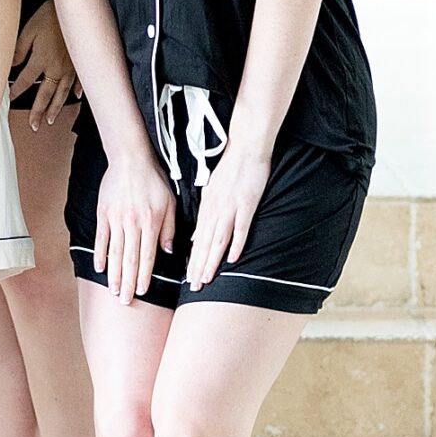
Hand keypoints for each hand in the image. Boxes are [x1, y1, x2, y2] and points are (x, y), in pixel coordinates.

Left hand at [7, 0, 76, 127]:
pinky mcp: (82, 62)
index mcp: (41, 60)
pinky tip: (76, 97)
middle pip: (45, 94)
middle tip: (34, 125)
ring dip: (55, 107)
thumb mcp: (30, 29)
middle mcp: (57, 68)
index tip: (10, 99)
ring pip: (62, 92)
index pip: (26, 81)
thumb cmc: (51, 15)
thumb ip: (20, 49)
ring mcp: (71, 67)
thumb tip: (11, 65)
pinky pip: (80, 80)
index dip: (17, 91)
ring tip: (50, 120)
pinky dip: (78, 90)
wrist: (75, 6)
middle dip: (38, 111)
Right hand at [93, 147, 175, 303]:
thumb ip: (170, 228)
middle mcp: (132, 224)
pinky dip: (100, 254)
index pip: (147, 256)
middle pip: (129, 259)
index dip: (144, 276)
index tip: (142, 291)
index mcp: (151, 223)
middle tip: (125, 301)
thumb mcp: (170, 202)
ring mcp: (116, 220)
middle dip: (127, 283)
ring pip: (115, 253)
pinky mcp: (103, 214)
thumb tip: (168, 251)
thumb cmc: (153, 181)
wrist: (130, 160)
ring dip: (114, 274)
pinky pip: (102, 239)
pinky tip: (100, 268)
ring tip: (113, 290)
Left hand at [185, 136, 271, 288]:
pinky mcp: (246, 205)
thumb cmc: (230, 170)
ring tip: (207, 278)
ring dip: (212, 260)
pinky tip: (234, 259)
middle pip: (205, 244)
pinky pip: (241, 228)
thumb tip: (195, 237)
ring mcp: (231, 208)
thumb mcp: (211, 192)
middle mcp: (215, 211)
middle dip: (198, 267)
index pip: (197, 241)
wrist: (246, 149)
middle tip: (193, 287)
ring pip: (218, 240)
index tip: (189, 279)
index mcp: (207, 208)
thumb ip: (204, 216)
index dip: (192, 261)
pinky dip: (237, 244)